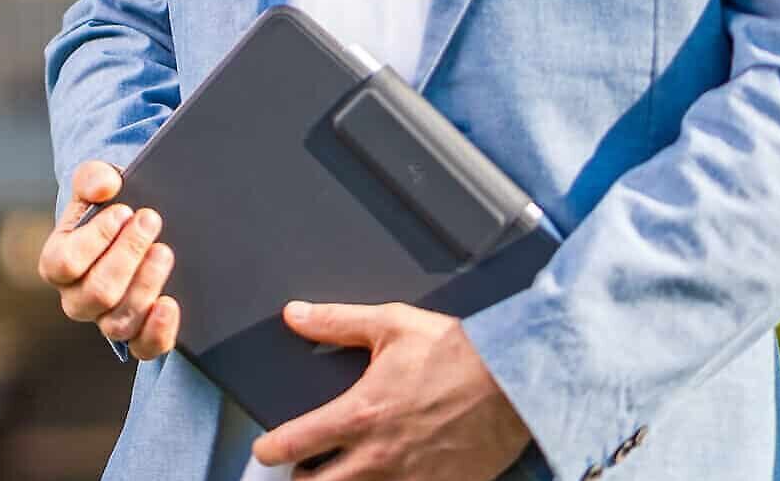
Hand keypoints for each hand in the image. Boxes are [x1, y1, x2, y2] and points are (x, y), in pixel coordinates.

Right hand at [36, 159, 179, 358]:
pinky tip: (170, 304)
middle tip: (151, 220)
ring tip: (164, 251)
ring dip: (145, 285)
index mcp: (59, 262)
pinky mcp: (139, 334)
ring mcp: (107, 319)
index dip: (95, 240)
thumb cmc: (112, 204)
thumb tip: (104, 186)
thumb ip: (94, 177)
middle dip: (127, 255)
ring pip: (118, 322)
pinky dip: (158, 331)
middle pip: (96, 293)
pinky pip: (144, 347)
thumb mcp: (100, 183)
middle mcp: (78, 298)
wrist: (138, 226)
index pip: (64, 264)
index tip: (123, 211)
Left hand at [251, 301, 530, 479]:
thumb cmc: (455, 351)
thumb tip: (295, 315)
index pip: (293, 444)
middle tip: (305, 465)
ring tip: (341, 474)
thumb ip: (338, 323)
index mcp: (359, 414)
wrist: (514, 381)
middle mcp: (375, 458)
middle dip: (302, 478)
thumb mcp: (392, 324)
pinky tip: (387, 478)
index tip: (266, 448)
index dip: (269, 448)